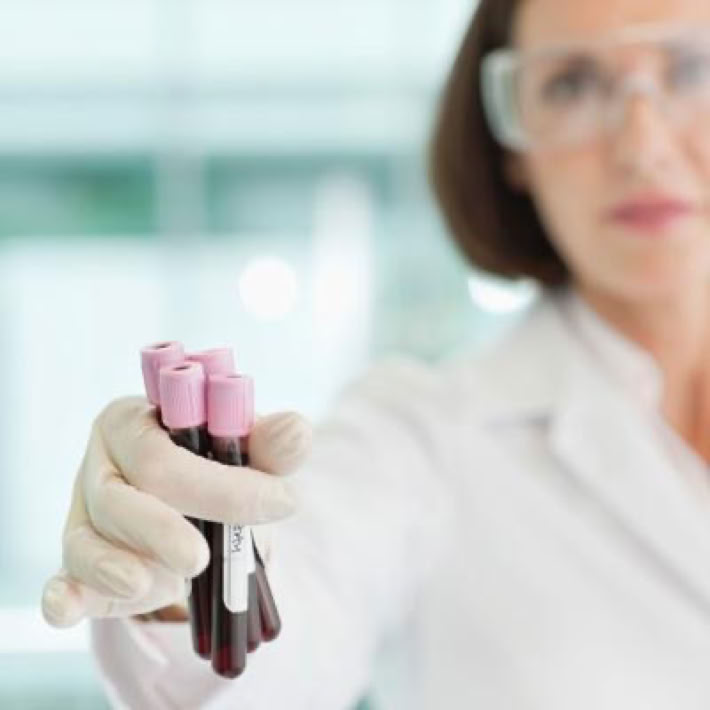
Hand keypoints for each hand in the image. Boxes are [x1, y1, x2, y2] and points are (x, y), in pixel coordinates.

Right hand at [41, 396, 310, 626]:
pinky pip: (63, 581)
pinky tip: (68, 608)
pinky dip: (65, 597)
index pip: (162, 455)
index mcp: (134, 421)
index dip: (218, 485)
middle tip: (201, 559)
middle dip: (162, 530)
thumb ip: (272, 445)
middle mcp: (100, 463)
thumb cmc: (220, 468)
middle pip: (119, 498)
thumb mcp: (249, 453)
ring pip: (91, 544)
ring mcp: (83, 514)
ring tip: (175, 583)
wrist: (197, 504)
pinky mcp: (78, 563)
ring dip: (128, 570)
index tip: (279, 504)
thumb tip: (296, 429)